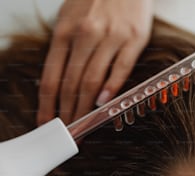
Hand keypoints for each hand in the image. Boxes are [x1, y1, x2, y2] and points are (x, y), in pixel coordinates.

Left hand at [37, 0, 152, 124]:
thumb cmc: (95, 0)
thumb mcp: (70, 16)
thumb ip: (64, 46)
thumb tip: (60, 80)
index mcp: (66, 30)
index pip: (52, 76)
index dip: (48, 104)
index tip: (47, 122)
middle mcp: (86, 34)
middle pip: (72, 83)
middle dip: (67, 112)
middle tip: (67, 130)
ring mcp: (112, 37)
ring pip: (93, 80)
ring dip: (86, 107)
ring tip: (83, 124)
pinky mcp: (134, 38)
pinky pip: (121, 69)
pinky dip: (112, 88)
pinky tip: (104, 103)